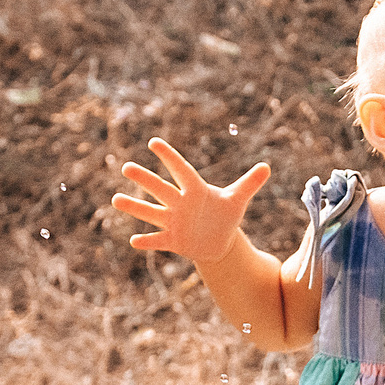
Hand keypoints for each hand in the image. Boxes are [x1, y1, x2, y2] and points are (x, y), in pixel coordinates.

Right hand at [113, 139, 270, 265]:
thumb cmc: (225, 215)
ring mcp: (173, 221)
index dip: (170, 158)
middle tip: (127, 167)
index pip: (181, 170)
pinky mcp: (172, 241)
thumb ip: (249, 184)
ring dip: (135, 207)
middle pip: (161, 189)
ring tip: (116, 199)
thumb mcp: (238, 200)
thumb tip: (267, 166)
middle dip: (145, 180)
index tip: (153, 142)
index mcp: (195, 190)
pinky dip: (147, 242)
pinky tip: (133, 241)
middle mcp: (179, 203)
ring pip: (151, 213)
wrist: (218, 241)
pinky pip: (157, 240)